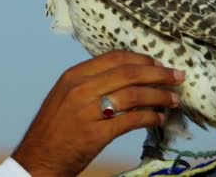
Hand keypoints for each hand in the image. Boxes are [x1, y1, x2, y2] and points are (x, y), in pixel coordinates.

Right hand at [11, 51, 184, 175]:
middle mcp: (80, 89)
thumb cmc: (54, 127)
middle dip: (158, 74)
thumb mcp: (65, 95)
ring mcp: (87, 111)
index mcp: (73, 76)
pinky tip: (158, 119)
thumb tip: (125, 77)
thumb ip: (90, 83)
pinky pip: (131, 121)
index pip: (114, 58)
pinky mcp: (96, 134)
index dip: (141, 59)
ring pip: (134, 95)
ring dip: (159, 96)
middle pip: (128, 73)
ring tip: (173, 99)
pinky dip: (150, 117)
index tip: (158, 64)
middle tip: (177, 77)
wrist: (38, 156)